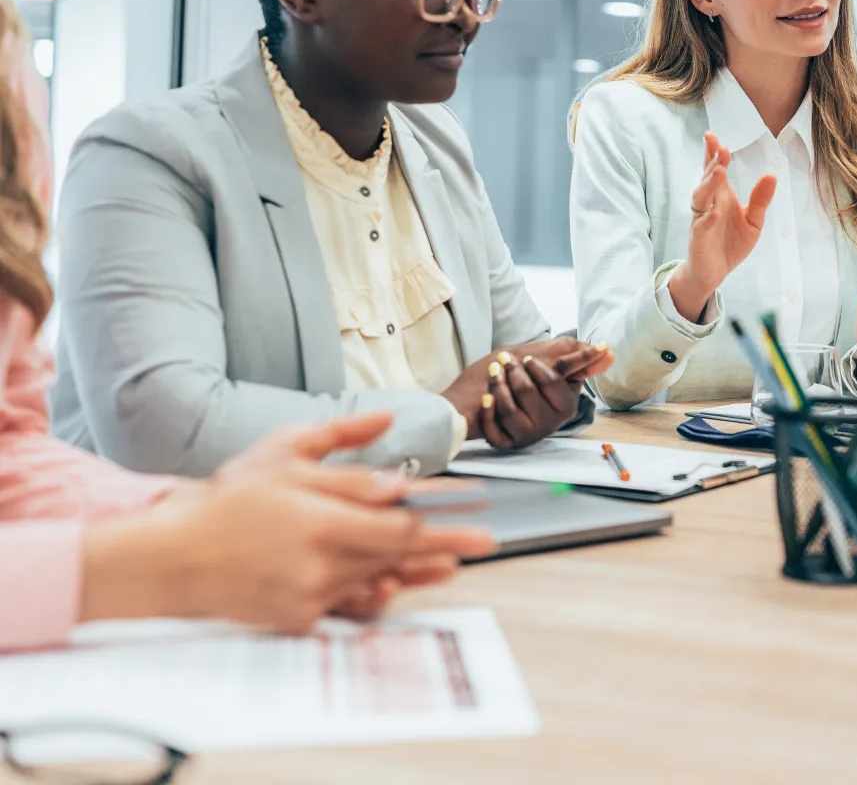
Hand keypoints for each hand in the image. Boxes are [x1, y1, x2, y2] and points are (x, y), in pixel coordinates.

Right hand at [81, 417, 495, 631]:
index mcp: (318, 521)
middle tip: (486, 541)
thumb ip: (343, 447)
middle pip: (398, 556)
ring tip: (450, 563)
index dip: (442, 520)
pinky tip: (395, 583)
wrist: (173, 559)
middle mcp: (318, 564)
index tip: (476, 512)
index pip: (398, 526)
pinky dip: (372, 591)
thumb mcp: (285, 455)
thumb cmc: (230, 500)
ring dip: (416, 571)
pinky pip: (348, 603)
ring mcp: (308, 596)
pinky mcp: (298, 618)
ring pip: (378, 580)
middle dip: (444, 546)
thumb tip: (390, 435)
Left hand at [444, 338, 614, 447]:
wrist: (487, 397)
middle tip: (504, 360)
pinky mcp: (507, 443)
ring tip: (493, 372)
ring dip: (498, 387)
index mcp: (566, 405)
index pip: (552, 382)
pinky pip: (495, 429)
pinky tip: (486, 398)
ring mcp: (528, 435)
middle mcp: (549, 424)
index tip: (525, 357)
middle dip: (513, 372)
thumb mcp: (552, 363)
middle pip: (528, 392)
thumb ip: (578, 359)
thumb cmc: (522, 377)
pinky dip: (488, 411)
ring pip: (510, 410)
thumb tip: (609, 352)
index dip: (535, 367)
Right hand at [668, 132, 776, 321]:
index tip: (713, 135)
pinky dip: (708, 218)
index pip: (715, 169)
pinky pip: (701, 225)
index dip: (713, 153)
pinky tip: (715, 212)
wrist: (714, 272)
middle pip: (707, 178)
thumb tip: (772, 175)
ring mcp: (701, 219)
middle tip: (721, 148)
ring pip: (700, 197)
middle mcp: (709, 203)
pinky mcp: (698, 238)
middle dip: (713, 162)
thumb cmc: (731, 243)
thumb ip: (761, 200)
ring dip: (708, 184)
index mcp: (721, 195)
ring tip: (719, 172)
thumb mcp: (754, 220)